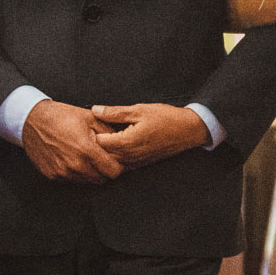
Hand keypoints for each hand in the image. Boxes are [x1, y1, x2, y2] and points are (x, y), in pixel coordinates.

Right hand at [22, 99, 123, 182]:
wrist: (33, 120)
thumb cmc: (61, 116)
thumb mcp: (90, 118)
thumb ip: (110, 132)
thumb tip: (124, 143)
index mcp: (86, 150)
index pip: (113, 172)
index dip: (117, 166)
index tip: (116, 160)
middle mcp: (74, 165)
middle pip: (101, 179)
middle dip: (105, 170)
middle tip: (101, 157)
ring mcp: (62, 172)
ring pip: (87, 182)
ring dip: (90, 172)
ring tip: (86, 156)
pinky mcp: (53, 175)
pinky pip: (72, 180)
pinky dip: (76, 173)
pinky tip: (73, 158)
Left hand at [91, 103, 210, 167]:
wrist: (188, 131)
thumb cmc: (165, 118)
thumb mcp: (139, 110)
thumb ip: (115, 112)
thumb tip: (95, 110)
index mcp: (126, 143)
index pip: (97, 143)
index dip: (90, 133)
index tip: (88, 124)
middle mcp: (128, 157)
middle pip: (100, 155)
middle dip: (93, 144)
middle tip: (90, 130)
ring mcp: (134, 163)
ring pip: (108, 162)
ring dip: (102, 152)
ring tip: (101, 137)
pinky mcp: (139, 165)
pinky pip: (119, 164)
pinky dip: (112, 156)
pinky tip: (113, 144)